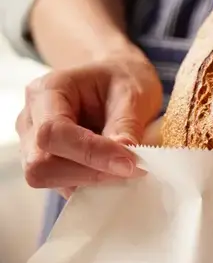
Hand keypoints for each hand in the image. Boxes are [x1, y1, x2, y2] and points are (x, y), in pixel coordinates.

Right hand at [16, 50, 161, 198]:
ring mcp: (32, 143)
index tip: (129, 163)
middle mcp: (30, 119)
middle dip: (88, 172)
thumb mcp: (133, 93)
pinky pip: (62, 184)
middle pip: (41, 163)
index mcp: (47, 91)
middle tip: (132, 168)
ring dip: (91, 181)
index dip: (90, 153)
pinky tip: (115, 171)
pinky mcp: (48, 162)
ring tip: (126, 168)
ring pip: (48, 178)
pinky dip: (91, 184)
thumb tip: (124, 162)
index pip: (53, 132)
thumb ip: (126, 125)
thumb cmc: (123, 79)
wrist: (118, 78)